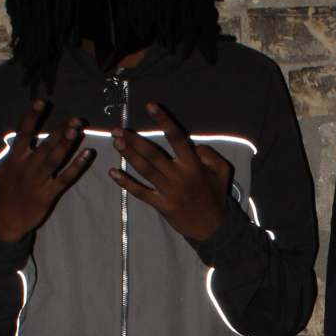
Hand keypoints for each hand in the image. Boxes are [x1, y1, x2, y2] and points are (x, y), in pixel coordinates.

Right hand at [0, 100, 94, 242]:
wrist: (4, 220)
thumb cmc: (4, 193)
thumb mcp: (4, 170)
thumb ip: (14, 154)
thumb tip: (20, 137)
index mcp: (14, 158)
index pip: (23, 132)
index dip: (31, 116)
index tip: (41, 102)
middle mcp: (26, 167)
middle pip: (44, 144)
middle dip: (60, 130)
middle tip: (75, 118)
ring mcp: (37, 180)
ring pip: (54, 158)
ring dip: (66, 143)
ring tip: (77, 129)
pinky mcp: (47, 194)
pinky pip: (64, 178)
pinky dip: (76, 166)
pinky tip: (87, 154)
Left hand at [110, 101, 231, 242]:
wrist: (212, 229)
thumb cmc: (216, 197)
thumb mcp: (223, 172)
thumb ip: (210, 155)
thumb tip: (194, 146)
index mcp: (193, 165)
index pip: (176, 138)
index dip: (163, 120)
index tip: (150, 106)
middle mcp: (179, 176)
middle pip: (153, 154)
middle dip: (134, 140)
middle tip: (118, 129)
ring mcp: (168, 191)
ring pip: (145, 170)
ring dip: (129, 155)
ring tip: (116, 143)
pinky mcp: (161, 205)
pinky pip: (140, 192)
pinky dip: (126, 183)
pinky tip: (113, 173)